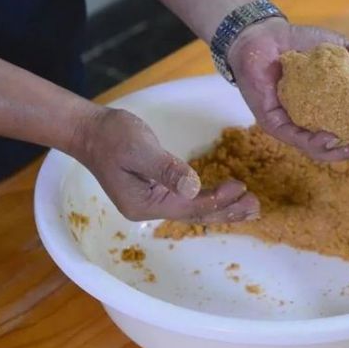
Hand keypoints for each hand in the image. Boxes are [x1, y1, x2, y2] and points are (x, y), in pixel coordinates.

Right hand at [71, 107, 258, 221]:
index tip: (240, 188)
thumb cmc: (113, 137)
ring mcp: (154, 202)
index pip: (189, 207)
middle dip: (227, 211)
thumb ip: (167, 169)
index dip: (216, 200)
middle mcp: (151, 209)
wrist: (92, 132)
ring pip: (194, 209)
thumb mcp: (140, 149)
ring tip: (249, 205)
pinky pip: (189, 200)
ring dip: (222, 207)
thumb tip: (194, 186)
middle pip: (195, 215)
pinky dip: (209, 198)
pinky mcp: (158, 192)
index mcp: (145, 204)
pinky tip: (226, 196)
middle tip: (255, 206)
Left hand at [227, 18, 348, 160]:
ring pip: (320, 150)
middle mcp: (312, 121)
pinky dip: (317, 144)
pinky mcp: (275, 125)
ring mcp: (293, 126)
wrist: (265, 35)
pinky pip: (298, 141)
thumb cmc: (301, 42)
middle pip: (340, 144)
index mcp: (329, 109)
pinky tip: (331, 138)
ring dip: (343, 151)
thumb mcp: (342, 50)